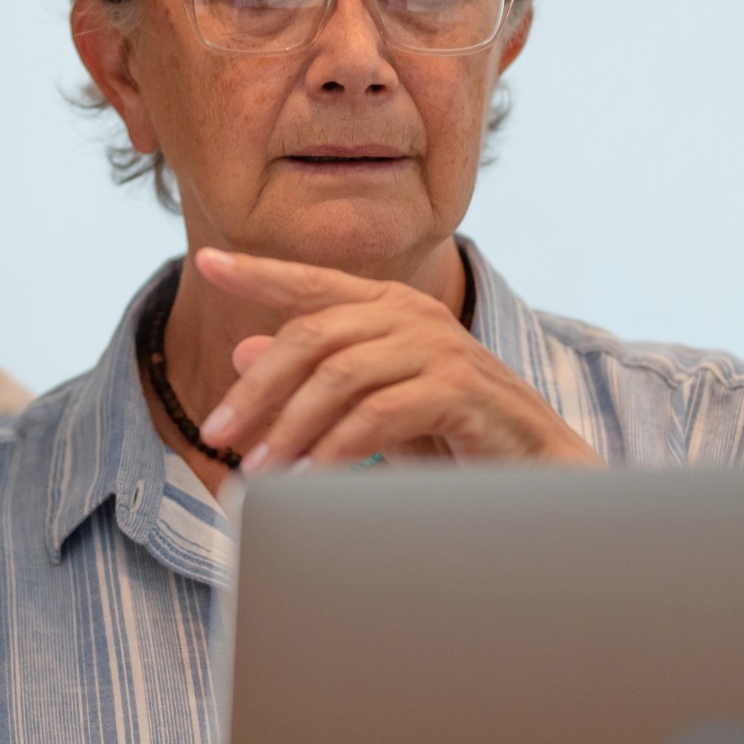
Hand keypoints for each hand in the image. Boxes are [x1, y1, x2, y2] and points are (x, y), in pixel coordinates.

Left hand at [193, 248, 599, 470]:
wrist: (537, 473)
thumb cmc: (451, 434)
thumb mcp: (369, 402)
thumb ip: (311, 375)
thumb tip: (239, 348)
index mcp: (389, 305)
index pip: (311, 283)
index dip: (258, 272)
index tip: (206, 263)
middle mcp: (412, 313)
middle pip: (311, 334)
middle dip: (257, 386)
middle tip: (215, 433)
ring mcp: (439, 347)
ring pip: (339, 375)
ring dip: (289, 427)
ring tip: (256, 471)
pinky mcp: (460, 389)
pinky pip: (378, 415)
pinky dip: (335, 449)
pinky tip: (308, 480)